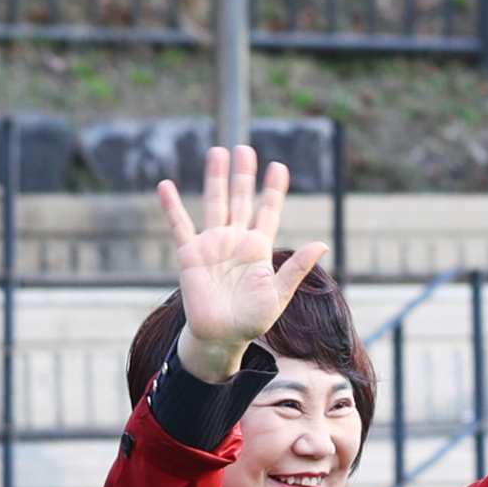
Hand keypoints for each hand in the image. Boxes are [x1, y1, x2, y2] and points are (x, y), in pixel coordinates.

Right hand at [157, 145, 329, 382]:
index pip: (268, 211)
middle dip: (243, 175)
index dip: (273, 190)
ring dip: (215, 179)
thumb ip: (296, 269)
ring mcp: (212, 245)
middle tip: (245, 149)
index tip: (279, 166)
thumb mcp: (278, 295)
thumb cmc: (251, 321)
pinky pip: (180, 225)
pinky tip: (165, 185)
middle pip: (240, 200)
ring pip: (214, 204)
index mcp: (258, 249)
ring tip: (218, 152)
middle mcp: (236, 241)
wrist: (220, 337)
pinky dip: (172, 207)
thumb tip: (322, 243)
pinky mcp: (190, 255)